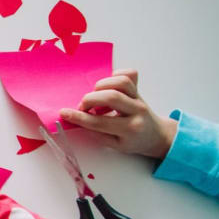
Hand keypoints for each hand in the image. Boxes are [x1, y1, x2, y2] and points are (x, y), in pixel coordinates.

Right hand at [60, 69, 176, 158]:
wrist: (155, 135)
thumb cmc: (132, 141)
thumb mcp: (114, 144)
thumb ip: (97, 132)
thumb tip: (77, 119)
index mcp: (130, 129)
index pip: (100, 122)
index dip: (79, 118)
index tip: (64, 113)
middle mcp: (137, 111)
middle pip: (111, 97)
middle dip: (90, 100)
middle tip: (83, 107)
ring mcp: (139, 98)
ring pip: (121, 82)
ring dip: (101, 86)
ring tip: (95, 96)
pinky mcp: (138, 89)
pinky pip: (129, 74)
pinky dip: (115, 76)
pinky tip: (108, 86)